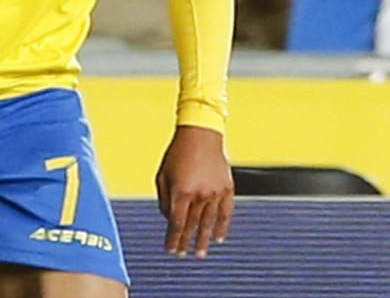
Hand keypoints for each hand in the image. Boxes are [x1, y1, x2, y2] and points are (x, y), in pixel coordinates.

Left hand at [155, 125, 233, 257]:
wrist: (200, 134)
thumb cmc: (178, 153)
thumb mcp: (162, 174)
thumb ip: (165, 199)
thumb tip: (169, 219)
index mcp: (181, 191)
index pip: (177, 223)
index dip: (173, 239)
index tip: (171, 250)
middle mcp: (199, 195)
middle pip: (192, 226)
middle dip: (186, 242)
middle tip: (182, 255)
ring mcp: (215, 192)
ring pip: (209, 223)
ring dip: (203, 240)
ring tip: (200, 254)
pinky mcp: (227, 189)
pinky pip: (225, 213)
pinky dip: (222, 227)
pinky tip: (219, 238)